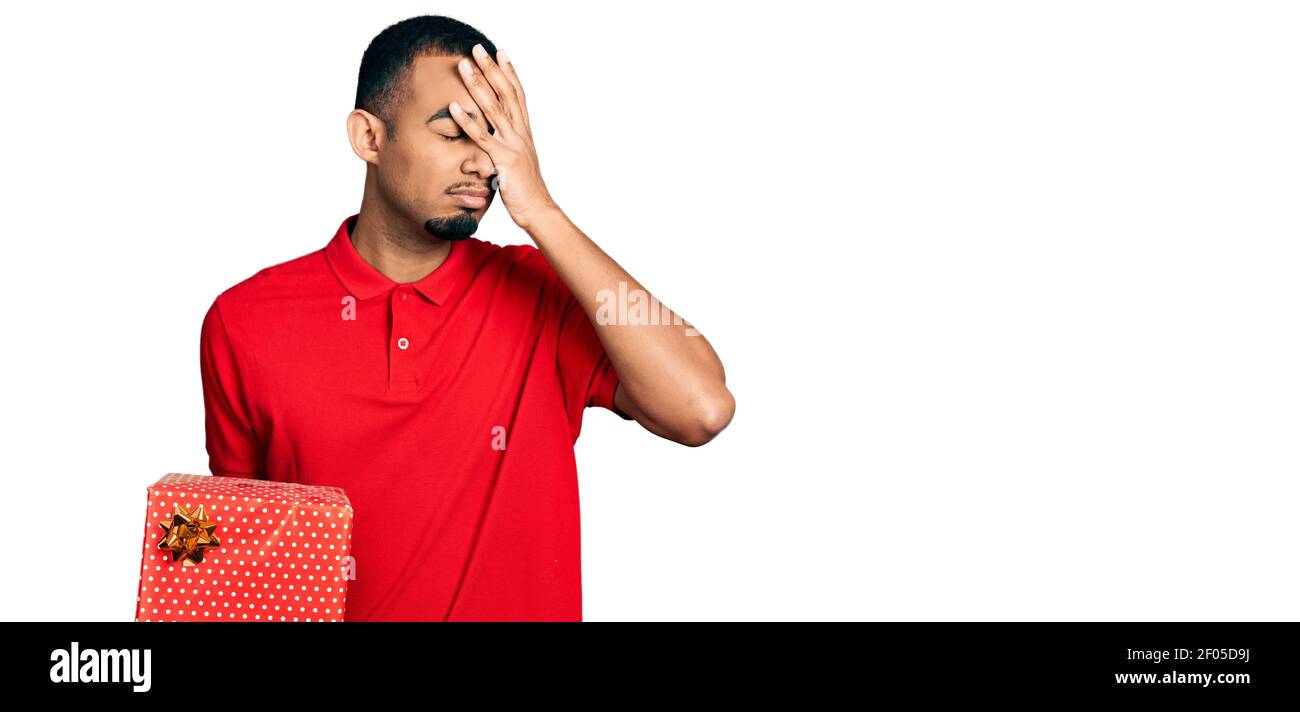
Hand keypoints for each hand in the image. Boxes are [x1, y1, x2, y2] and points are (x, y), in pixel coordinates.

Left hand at [451, 44, 556, 230]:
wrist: (538, 210)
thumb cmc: (526, 191)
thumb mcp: (516, 165)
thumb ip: (503, 150)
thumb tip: (490, 145)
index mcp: (524, 133)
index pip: (518, 95)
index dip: (509, 72)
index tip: (500, 52)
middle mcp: (520, 134)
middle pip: (506, 94)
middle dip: (491, 69)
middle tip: (478, 48)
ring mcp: (512, 145)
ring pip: (493, 108)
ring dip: (477, 85)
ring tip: (463, 65)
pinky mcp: (502, 160)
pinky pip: (481, 137)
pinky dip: (467, 121)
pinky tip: (454, 106)